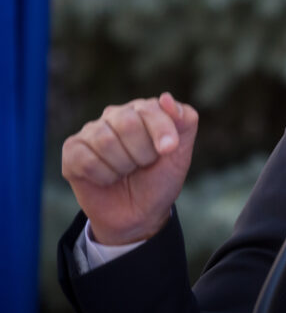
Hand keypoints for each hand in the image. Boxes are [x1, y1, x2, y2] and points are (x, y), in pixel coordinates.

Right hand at [61, 92, 197, 244]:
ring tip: (126, 172)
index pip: (149, 108)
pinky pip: (86, 160)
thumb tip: (165, 98)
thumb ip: (184, 120)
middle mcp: (115, 115)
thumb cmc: (160, 178)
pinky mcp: (72, 151)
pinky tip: (108, 179)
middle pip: (126, 123)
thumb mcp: (181, 151)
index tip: (168, 150)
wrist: (140, 214)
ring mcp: (91, 132)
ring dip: (123, 166)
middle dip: (142, 152)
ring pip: (105, 141)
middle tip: (144, 165)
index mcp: (143, 110)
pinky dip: (104, 176)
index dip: (161, 131)